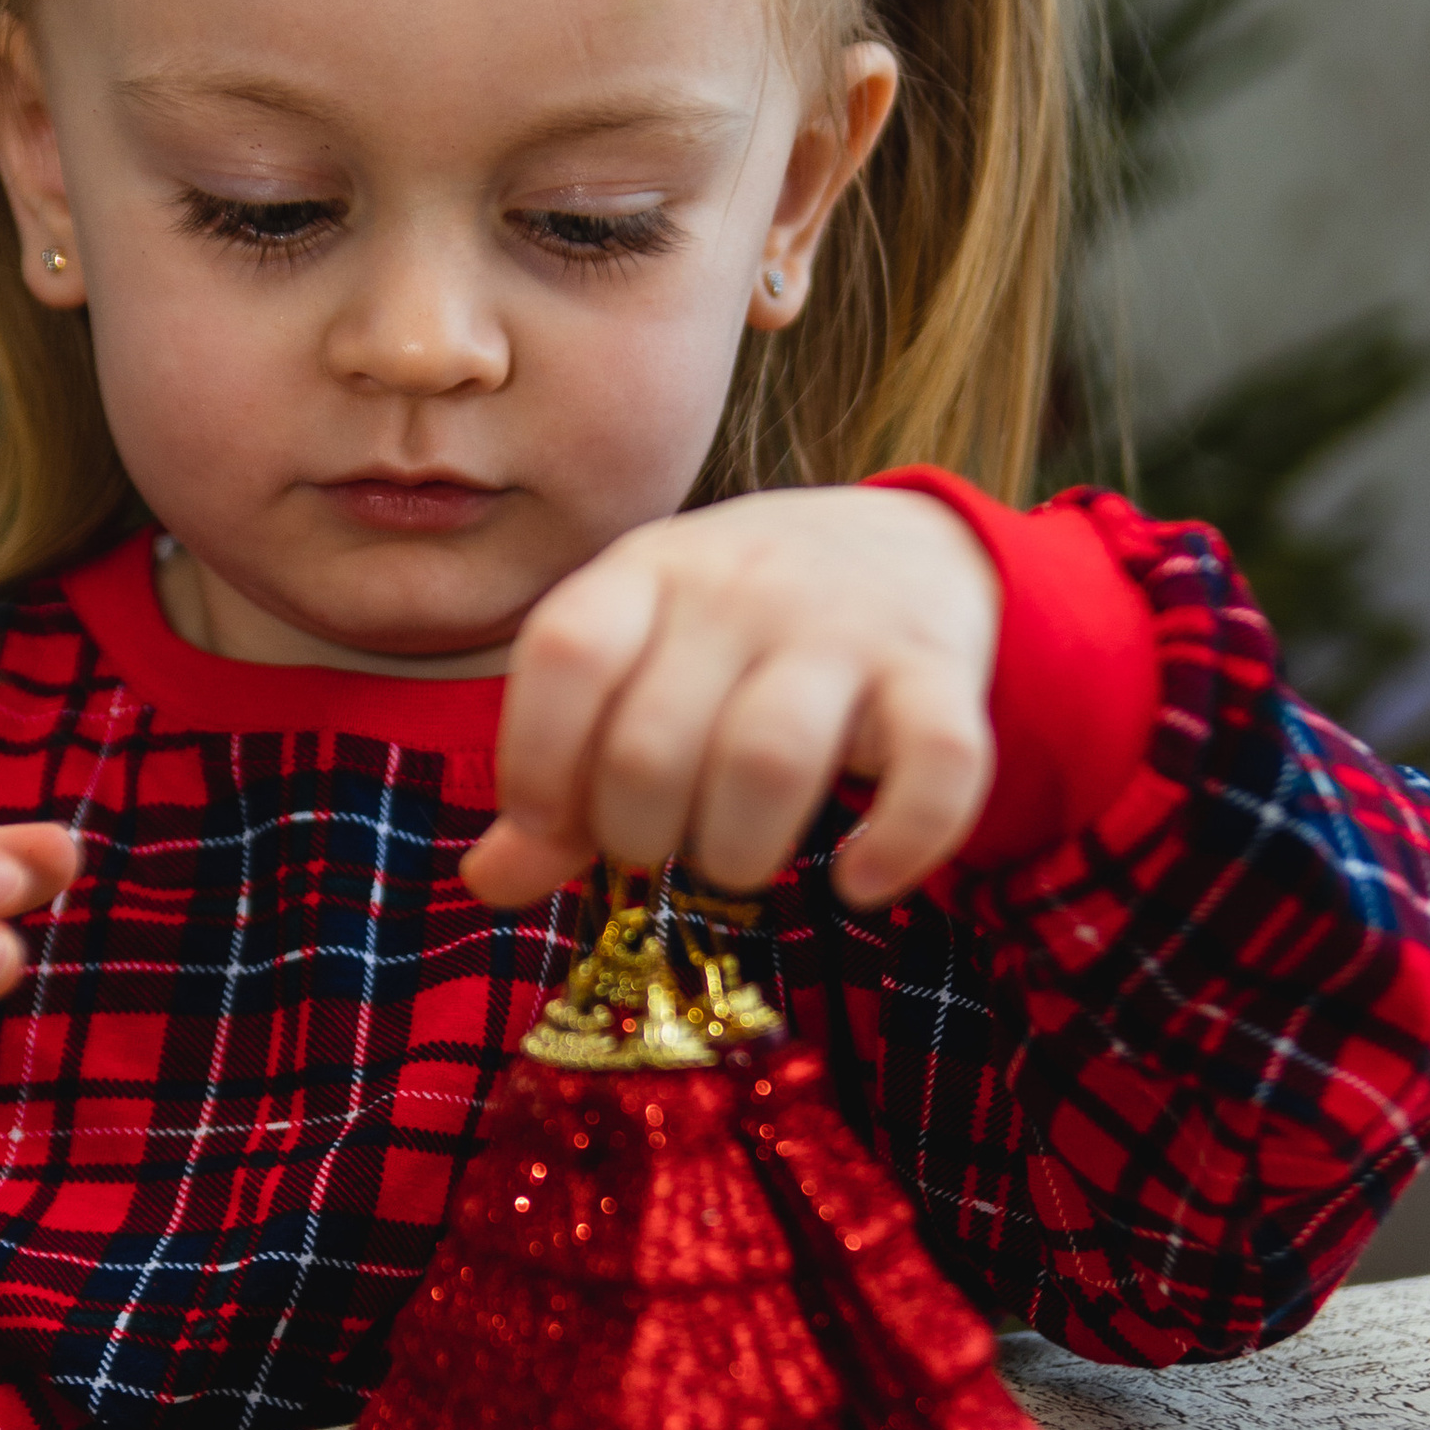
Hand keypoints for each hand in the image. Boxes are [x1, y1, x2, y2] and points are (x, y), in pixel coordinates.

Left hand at [461, 487, 999, 916]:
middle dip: (638, 835)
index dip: (536, 762)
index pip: (563, 653)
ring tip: (738, 859)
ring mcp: (846, 628)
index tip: (554, 822)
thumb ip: (560, 771)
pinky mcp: (941, 675)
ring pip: (768, 761)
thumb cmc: (738, 631)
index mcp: (648, 570)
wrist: (909, 548)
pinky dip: (896, 846)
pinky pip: (933, 769)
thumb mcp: (638, 662)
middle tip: (663, 840)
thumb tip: (488, 881)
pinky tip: (861, 881)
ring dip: (737, 851)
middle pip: (652, 745)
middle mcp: (742, 587)